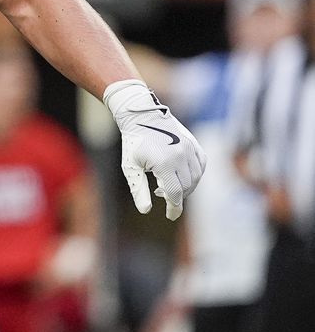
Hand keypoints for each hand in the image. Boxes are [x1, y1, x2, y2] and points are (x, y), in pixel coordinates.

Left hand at [104, 79, 206, 219]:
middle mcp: (181, 156)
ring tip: (169, 185)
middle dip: (176, 196)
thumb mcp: (130, 167)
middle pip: (186, 187)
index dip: (173, 208)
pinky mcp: (194, 144)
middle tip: (162, 194)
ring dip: (186, 186)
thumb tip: (146, 210)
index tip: (171, 216)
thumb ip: (139, 189)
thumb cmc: (133, 142)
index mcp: (164, 163)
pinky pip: (201, 166)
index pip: (174, 194)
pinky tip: (182, 176)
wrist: (141, 115)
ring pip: (195, 178)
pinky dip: (195, 175)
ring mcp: (190, 149)